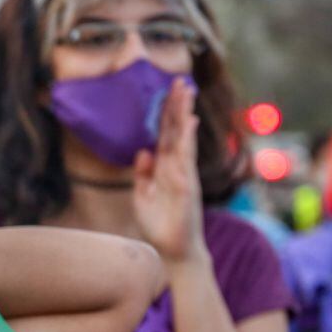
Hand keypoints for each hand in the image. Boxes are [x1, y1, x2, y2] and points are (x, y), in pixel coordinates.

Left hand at [132, 78, 206, 265]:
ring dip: (184, 116)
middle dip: (177, 107)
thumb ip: (143, 174)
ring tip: (186, 92)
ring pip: (183, 140)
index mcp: (165, 169)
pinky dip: (187, 141)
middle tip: (179, 81)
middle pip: (176, 132)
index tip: (166, 93)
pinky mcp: (187, 187)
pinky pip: (186, 160)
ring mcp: (184, 176)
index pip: (166, 137)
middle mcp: (177, 169)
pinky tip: (188, 123)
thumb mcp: (143, 197)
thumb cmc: (159, 225)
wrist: (173, 251)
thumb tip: (142, 151)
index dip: (165, 116)